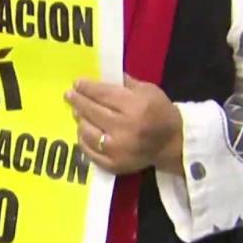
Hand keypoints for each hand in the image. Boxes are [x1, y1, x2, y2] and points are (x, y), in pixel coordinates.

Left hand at [64, 74, 182, 175]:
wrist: (173, 144)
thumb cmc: (160, 113)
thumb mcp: (149, 90)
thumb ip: (125, 83)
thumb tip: (100, 77)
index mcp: (135, 107)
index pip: (103, 94)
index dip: (87, 88)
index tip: (77, 83)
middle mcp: (124, 129)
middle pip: (92, 112)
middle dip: (78, 101)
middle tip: (69, 95)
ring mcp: (117, 150)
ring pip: (87, 132)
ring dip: (80, 120)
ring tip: (78, 113)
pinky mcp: (114, 165)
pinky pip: (90, 152)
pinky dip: (83, 141)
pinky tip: (82, 132)